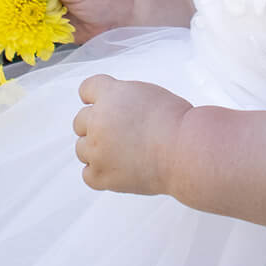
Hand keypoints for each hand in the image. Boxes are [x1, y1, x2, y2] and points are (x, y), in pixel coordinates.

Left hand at [72, 74, 189, 194]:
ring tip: (123, 153)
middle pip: (80, 121)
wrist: (185, 152)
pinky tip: (118, 169)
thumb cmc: (176, 122)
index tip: (104, 105)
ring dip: (97, 150)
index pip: (86, 89)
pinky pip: (87, 173)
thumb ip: (122, 98)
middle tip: (121, 133)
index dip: (96, 97)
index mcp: (110, 94)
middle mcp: (97, 120)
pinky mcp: (100, 175)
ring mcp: (96, 150)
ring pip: (81, 148)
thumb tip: (112, 111)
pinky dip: (100, 173)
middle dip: (97, 125)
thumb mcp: (147, 93)